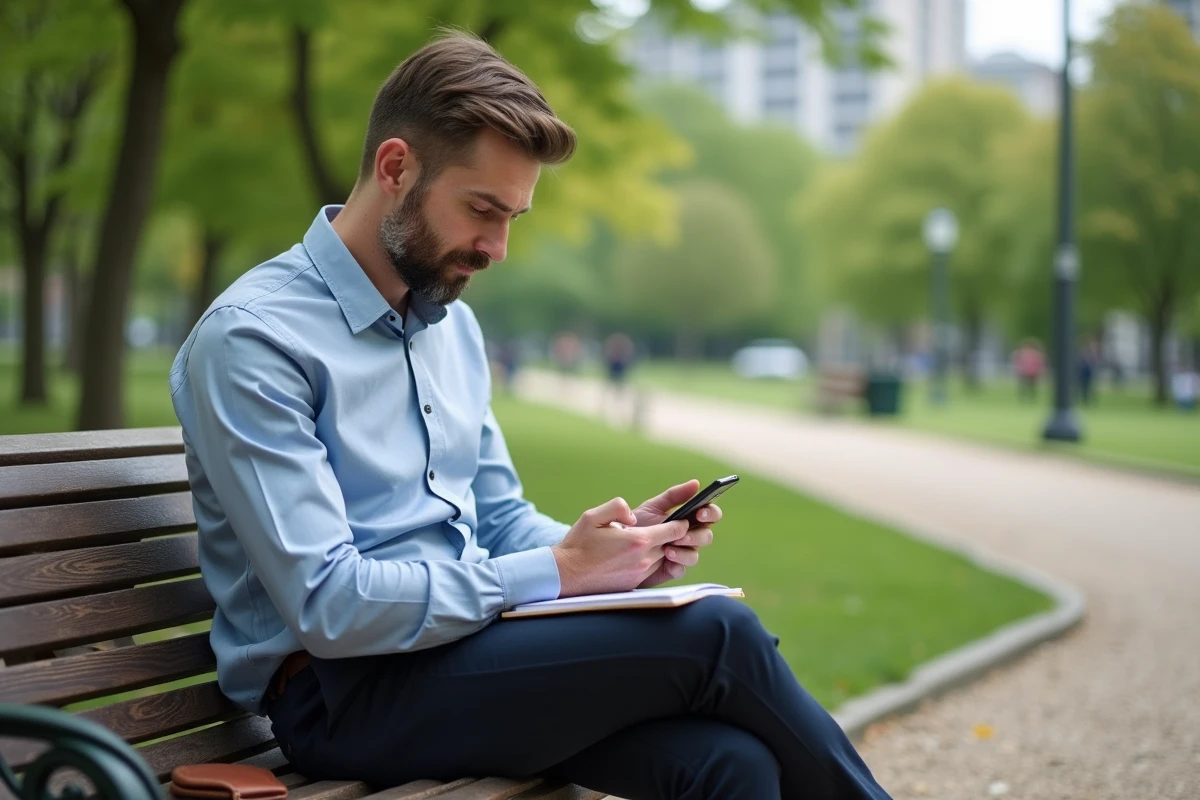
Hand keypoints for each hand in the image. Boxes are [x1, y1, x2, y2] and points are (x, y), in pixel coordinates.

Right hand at [551, 497, 690, 596]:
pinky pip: (653, 571)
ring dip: (663, 549)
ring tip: (651, 539)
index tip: (680, 517)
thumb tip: (633, 516)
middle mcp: (644, 560)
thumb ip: (617, 507)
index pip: (676, 531)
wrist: (566, 575)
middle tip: (672, 526)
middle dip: (675, 536)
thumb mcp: (593, 516)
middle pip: (674, 545)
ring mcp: (641, 574)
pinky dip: (652, 561)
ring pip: (665, 559)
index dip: (681, 523)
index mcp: (637, 540)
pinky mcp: (635, 584)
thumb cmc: (578, 544)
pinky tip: (639, 554)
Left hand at [631, 480, 720, 587]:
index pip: (710, 515)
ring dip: (684, 552)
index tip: (699, 513)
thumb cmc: (638, 523)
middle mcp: (689, 537)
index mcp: (689, 520)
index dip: (710, 513)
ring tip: (667, 549)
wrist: (617, 545)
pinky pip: (681, 570)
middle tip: (680, 534)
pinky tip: (665, 560)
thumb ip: (674, 495)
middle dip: (696, 536)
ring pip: (695, 556)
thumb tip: (696, 483)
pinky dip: (675, 565)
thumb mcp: (654, 507)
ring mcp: (681, 554)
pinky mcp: (672, 569)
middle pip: (707, 537)